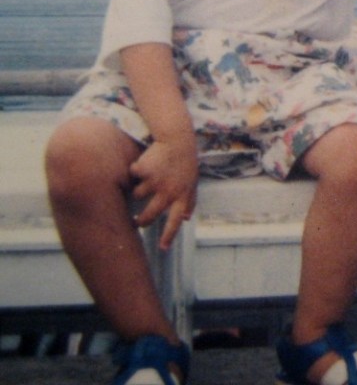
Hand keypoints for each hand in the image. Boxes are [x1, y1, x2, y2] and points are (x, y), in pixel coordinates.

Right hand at [130, 135, 198, 249]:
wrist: (177, 139)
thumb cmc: (185, 162)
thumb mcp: (192, 181)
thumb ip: (190, 200)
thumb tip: (187, 219)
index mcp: (182, 196)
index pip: (175, 221)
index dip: (168, 236)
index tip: (162, 249)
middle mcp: (168, 192)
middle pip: (148, 215)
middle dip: (141, 220)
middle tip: (136, 221)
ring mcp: (155, 182)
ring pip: (137, 195)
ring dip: (137, 189)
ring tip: (145, 179)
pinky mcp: (143, 171)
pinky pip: (132, 177)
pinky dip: (134, 171)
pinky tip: (144, 163)